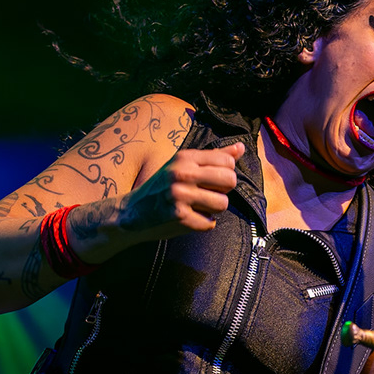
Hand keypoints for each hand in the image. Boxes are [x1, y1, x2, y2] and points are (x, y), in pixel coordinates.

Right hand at [108, 143, 242, 243]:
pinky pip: (210, 223)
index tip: (211, 180)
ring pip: (222, 203)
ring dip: (213, 210)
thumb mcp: (183, 165)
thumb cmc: (162, 188)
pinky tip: (188, 218)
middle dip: (223, 191)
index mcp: (185, 158)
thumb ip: (214, 157)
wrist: (132, 212)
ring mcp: (180, 195)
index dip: (225, 174)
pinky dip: (202, 224)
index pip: (227, 162)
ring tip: (197, 207)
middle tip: (206, 194)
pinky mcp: (179, 216)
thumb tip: (241, 148)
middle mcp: (182, 173)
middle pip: (230, 181)